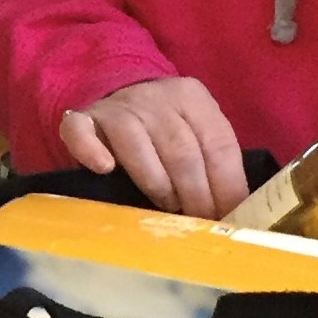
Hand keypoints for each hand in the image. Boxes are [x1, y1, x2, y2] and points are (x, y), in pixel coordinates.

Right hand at [60, 78, 247, 217]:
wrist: (115, 94)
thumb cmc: (164, 128)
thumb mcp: (195, 132)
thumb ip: (213, 161)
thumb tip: (235, 211)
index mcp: (192, 97)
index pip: (217, 144)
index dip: (226, 186)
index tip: (227, 217)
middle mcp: (156, 97)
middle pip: (182, 151)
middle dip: (195, 194)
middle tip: (199, 223)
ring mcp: (117, 107)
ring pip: (139, 147)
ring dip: (157, 185)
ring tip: (167, 208)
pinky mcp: (82, 119)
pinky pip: (83, 133)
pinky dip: (92, 152)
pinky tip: (105, 169)